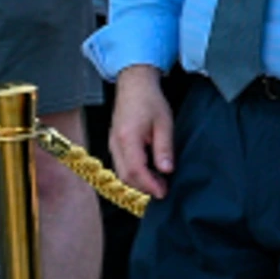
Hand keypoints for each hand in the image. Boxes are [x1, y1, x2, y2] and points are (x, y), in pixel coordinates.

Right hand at [109, 66, 175, 194]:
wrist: (134, 86)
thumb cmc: (150, 101)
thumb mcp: (164, 123)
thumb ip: (164, 148)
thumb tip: (166, 170)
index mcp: (127, 138)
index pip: (136, 170)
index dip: (149, 184)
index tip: (163, 193)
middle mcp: (115, 144)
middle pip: (126, 176)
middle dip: (144, 188)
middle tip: (163, 191)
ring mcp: (112, 144)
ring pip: (121, 172)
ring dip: (138, 182)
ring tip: (158, 183)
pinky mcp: (114, 144)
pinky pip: (121, 165)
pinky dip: (133, 174)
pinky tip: (149, 173)